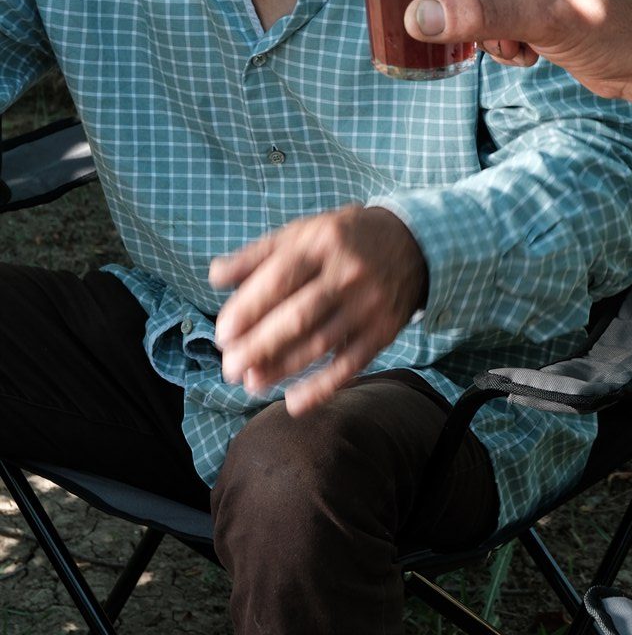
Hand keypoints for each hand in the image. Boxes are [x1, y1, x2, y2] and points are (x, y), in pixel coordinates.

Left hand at [210, 205, 427, 416]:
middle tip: (229, 367)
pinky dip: (322, 387)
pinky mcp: (384, 331)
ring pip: (321, 344)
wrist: (413, 242)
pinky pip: (350, 365)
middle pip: (299, 316)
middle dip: (259, 346)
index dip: (249, 309)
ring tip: (251, 382)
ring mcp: (369, 305)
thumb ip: (258, 254)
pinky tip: (294, 402)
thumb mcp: (303, 232)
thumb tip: (215, 276)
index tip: (222, 334)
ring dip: (282, 368)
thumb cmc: (343, 239)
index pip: (280, 279)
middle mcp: (348, 274)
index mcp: (322, 244)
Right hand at [403, 0, 631, 105]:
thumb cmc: (612, 23)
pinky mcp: (537, 4)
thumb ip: (478, 13)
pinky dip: (501, 40)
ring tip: (513, 44)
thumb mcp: (540, 15)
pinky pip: (494, 16)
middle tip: (448, 27)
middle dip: (458, 1)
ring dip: (483, 27)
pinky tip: (526, 54)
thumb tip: (418, 16)